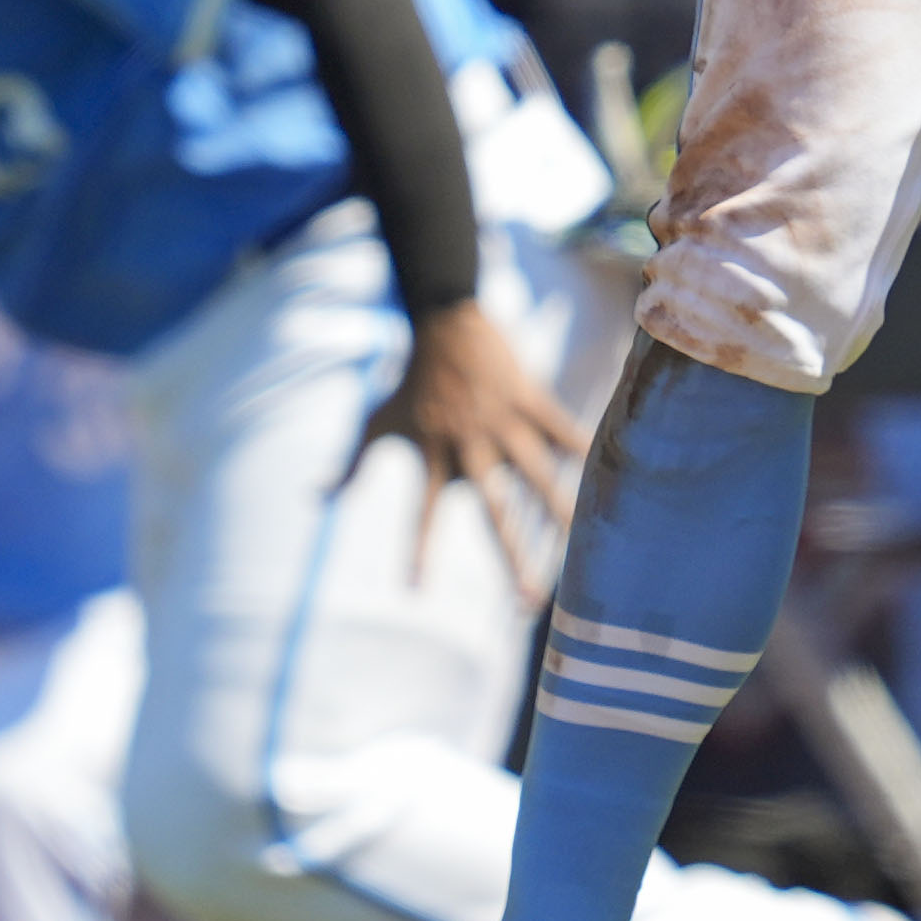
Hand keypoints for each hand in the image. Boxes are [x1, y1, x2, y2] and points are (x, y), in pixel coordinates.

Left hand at [345, 294, 589, 588]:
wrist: (442, 320)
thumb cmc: (409, 379)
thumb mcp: (375, 420)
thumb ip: (350, 463)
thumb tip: (315, 497)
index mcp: (433, 455)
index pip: (421, 514)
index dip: (417, 551)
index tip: (413, 591)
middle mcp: (470, 445)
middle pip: (493, 510)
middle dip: (512, 557)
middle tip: (528, 600)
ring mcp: (502, 421)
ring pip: (535, 472)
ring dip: (557, 510)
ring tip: (578, 544)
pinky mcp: (527, 397)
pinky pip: (558, 425)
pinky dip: (579, 444)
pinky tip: (605, 468)